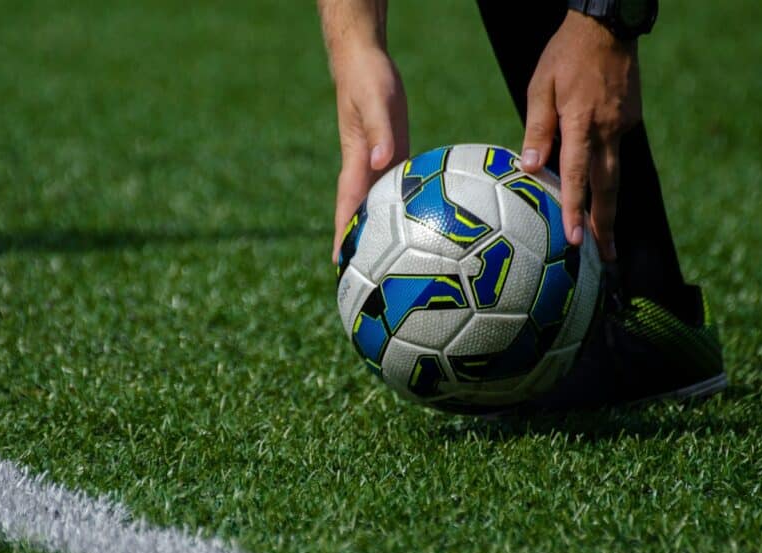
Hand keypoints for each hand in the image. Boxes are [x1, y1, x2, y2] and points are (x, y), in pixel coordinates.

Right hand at [329, 47, 408, 261]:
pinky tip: (421, 223)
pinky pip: (400, 189)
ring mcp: (380, 165)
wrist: (365, 63)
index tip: (340, 264)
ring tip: (391, 265)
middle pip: (361, 215)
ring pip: (380, 206)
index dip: (343, 236)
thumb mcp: (376, 103)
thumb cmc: (368, 81)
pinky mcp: (395, 156)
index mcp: (356, 163)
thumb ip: (380, 133)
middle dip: (360, 245)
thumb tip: (384, 161)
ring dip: (382, 232)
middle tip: (363, 279)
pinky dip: (405, 208)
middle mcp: (366, 170)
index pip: (347, 208)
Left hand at [520, 11, 642, 260]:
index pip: (576, 176)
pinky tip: (595, 183)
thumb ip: (536, 130)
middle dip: (605, 225)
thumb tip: (529, 168)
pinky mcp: (629, 121)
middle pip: (608, 187)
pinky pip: (614, 152)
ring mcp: (623, 126)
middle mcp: (608, 130)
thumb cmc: (565, 56)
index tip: (574, 240)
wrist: (608, 27)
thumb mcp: (539, 88)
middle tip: (606, 258)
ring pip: (615, 174)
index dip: (574, 209)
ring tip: (606, 239)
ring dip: (609, 208)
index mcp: (582, 123)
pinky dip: (606, 172)